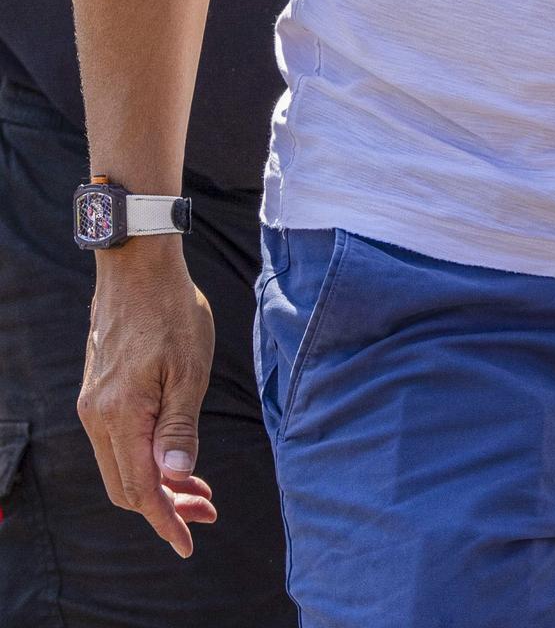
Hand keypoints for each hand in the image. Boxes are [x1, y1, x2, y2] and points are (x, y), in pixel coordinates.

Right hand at [78, 243, 216, 556]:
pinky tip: (173, 456)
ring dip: (157, 484)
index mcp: (121, 416)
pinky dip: (145, 459)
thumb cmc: (171, 310)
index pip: (141, 490)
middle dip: (165, 507)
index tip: (189, 543)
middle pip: (126, 487)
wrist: (137, 265)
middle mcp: (98, 417)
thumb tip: (175, 480)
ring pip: (120, 467)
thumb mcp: (190, 368)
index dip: (166, 521)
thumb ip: (180, 428)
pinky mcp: (98, 392)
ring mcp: (94, 404)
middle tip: (206, 510)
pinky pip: (117, 443)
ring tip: (197, 490)